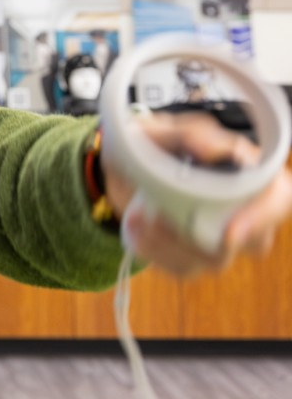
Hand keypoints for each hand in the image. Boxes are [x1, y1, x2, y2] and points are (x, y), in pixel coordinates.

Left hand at [101, 111, 291, 276]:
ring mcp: (222, 237)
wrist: (121, 165)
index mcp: (248, 171)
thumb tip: (211, 150)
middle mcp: (244, 208)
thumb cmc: (151, 143)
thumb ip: (188, 133)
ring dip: (170, 242)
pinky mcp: (195, 256)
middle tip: (157, 217)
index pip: (279, 198)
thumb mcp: (161, 131)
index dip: (263, 216)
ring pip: (214, 260)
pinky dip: (155, 250)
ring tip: (138, 215)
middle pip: (253, 241)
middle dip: (202, 234)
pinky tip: (136, 227)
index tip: (230, 232)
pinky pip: (185, 268)